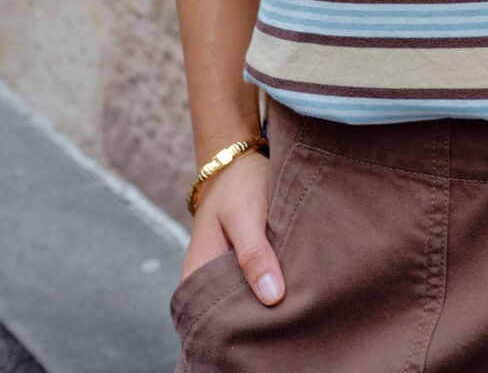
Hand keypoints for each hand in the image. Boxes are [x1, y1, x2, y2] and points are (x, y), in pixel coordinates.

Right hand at [178, 148, 285, 306]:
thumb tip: (272, 297)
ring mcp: (219, 277)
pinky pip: (252, 288)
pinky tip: (288, 285)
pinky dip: (269, 287)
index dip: (243, 324)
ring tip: (292, 297)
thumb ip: (254, 254)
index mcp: (195, 276)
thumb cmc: (237, 186)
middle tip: (290, 310)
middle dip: (258, 316)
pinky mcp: (236, 269)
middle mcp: (202, 283)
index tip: (274, 318)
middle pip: (230, 317)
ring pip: (244, 303)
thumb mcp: (244, 214)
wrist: (238, 162)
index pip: (214, 320)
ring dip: (265, 302)